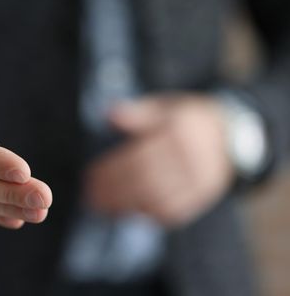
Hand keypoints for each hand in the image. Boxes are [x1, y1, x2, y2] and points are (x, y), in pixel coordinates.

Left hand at [85, 94, 232, 226]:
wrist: (230, 135)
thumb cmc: (186, 120)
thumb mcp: (164, 107)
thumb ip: (138, 112)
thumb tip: (109, 115)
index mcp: (178, 133)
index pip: (139, 157)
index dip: (112, 170)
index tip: (90, 176)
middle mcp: (191, 158)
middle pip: (146, 180)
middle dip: (114, 191)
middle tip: (91, 197)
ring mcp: (199, 180)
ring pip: (158, 199)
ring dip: (127, 206)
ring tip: (103, 207)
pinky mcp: (203, 196)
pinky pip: (174, 212)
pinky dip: (149, 215)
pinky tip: (129, 212)